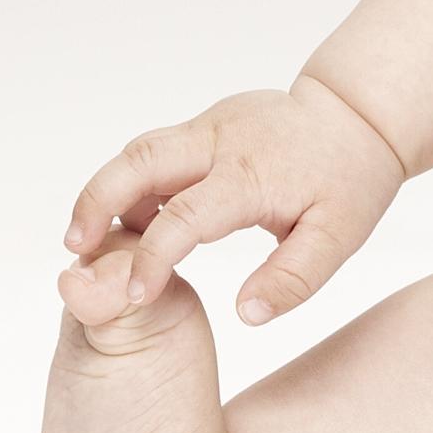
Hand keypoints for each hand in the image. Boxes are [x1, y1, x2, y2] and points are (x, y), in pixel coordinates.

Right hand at [58, 76, 408, 330]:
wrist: (360, 116)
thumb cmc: (351, 180)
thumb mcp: (340, 238)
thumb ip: (294, 279)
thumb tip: (246, 315)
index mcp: (251, 173)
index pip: (186, 215)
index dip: (152, 257)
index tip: (132, 297)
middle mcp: (221, 140)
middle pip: (140, 159)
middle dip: (96, 201)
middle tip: (73, 248)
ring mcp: (209, 126)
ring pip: (140, 150)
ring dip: (105, 191)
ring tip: (86, 242)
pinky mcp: (205, 125)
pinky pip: (156, 151)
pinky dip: (129, 183)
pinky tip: (126, 222)